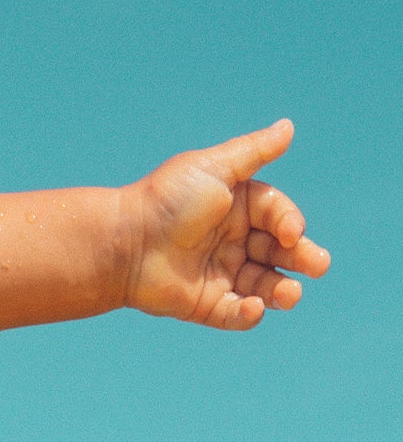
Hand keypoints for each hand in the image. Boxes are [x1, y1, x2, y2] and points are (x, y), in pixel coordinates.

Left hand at [126, 120, 330, 329]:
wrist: (123, 243)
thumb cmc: (167, 200)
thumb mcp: (214, 169)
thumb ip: (253, 151)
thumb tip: (289, 126)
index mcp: (239, 208)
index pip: (279, 217)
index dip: (290, 224)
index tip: (290, 232)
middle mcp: (234, 241)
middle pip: (279, 252)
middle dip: (302, 258)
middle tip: (318, 266)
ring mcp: (220, 273)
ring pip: (263, 286)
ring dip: (282, 290)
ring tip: (290, 294)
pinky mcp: (204, 303)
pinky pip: (234, 314)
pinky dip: (248, 314)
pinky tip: (253, 307)